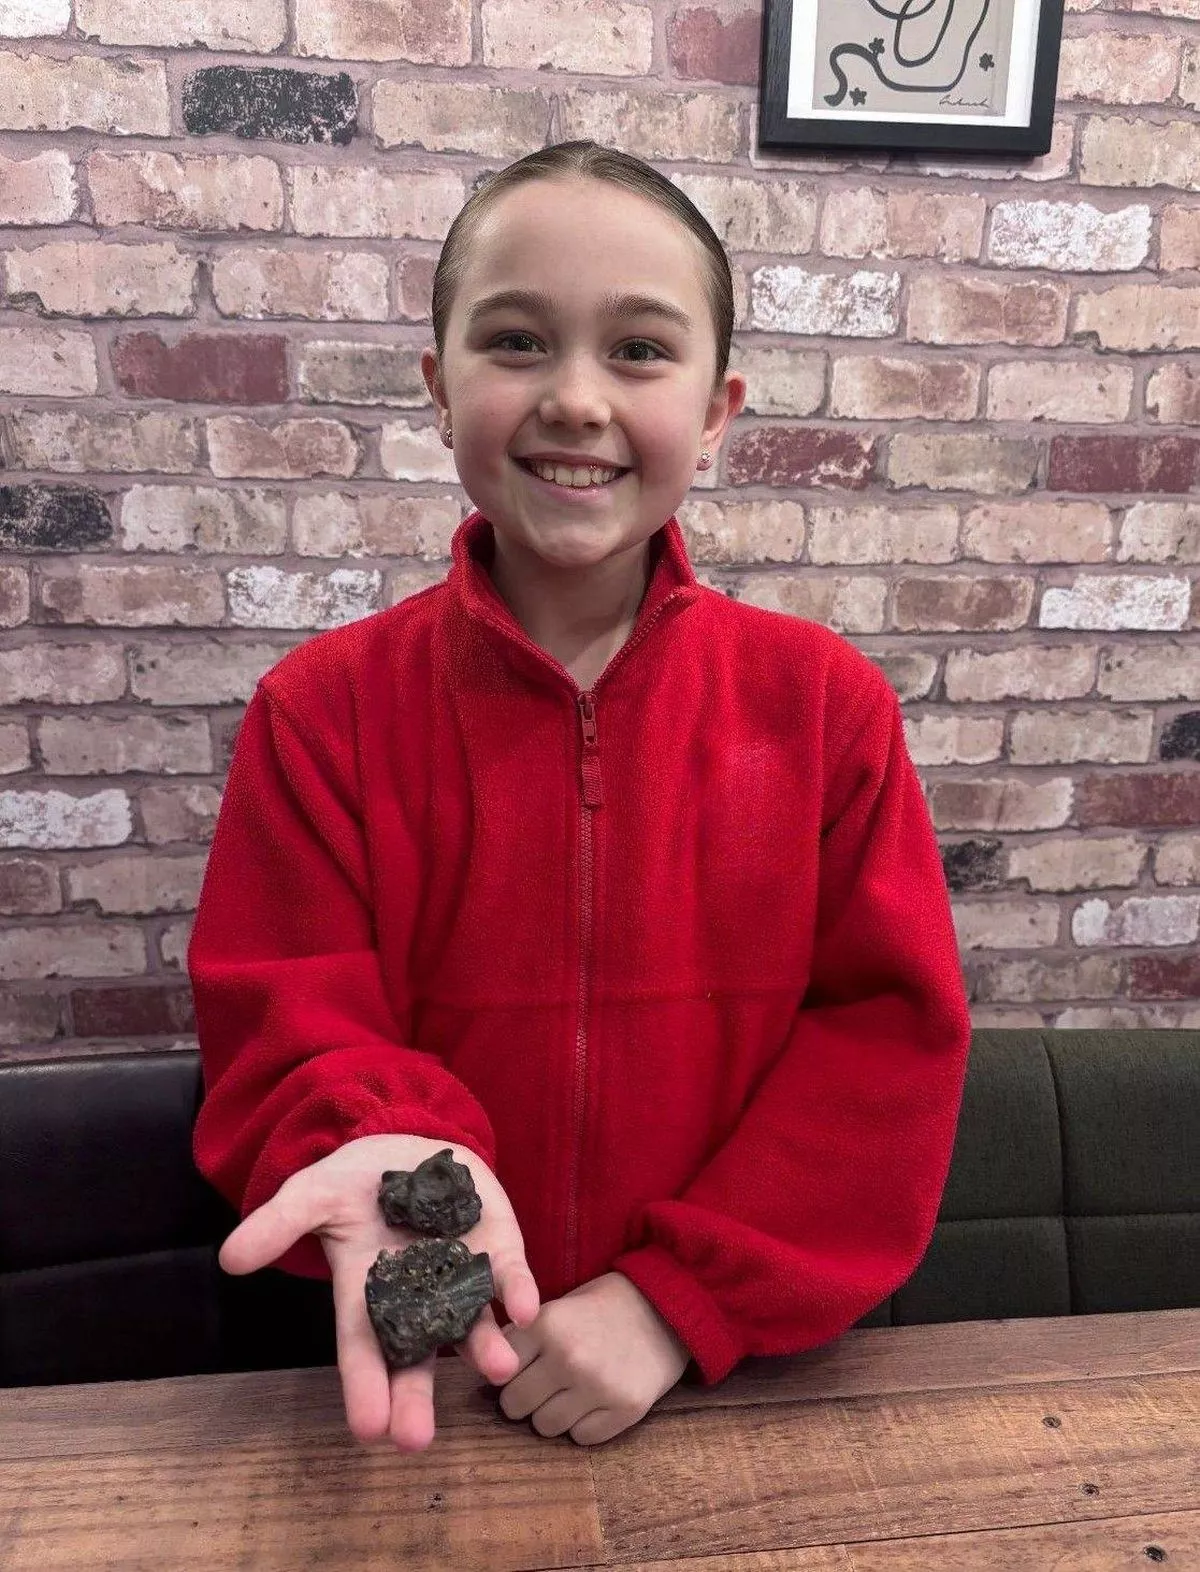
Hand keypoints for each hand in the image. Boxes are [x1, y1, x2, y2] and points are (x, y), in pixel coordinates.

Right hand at [217, 1134, 539, 1451]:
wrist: (404, 1145)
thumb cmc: (354, 1184)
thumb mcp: (310, 1196)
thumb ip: (277, 1225)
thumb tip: (229, 1258)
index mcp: (367, 1292)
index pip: (363, 1349)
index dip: (365, 1388)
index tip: (368, 1430)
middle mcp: (416, 1297)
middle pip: (416, 1356)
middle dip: (417, 1397)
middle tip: (415, 1440)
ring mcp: (459, 1274)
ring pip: (473, 1323)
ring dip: (484, 1347)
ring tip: (495, 1369)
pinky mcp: (496, 1246)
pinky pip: (508, 1276)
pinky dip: (518, 1293)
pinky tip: (527, 1312)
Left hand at [498, 1271, 688, 1445]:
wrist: (667, 1308)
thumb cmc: (604, 1306)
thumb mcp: (559, 1306)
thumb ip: (525, 1337)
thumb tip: (489, 1371)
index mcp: (547, 1323)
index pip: (499, 1370)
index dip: (507, 1371)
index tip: (520, 1369)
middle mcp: (568, 1357)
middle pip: (515, 1405)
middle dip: (524, 1398)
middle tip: (544, 1385)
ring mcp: (597, 1387)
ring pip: (545, 1427)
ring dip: (553, 1414)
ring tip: (572, 1391)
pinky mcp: (625, 1410)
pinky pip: (581, 1438)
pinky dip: (584, 1425)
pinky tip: (596, 1401)